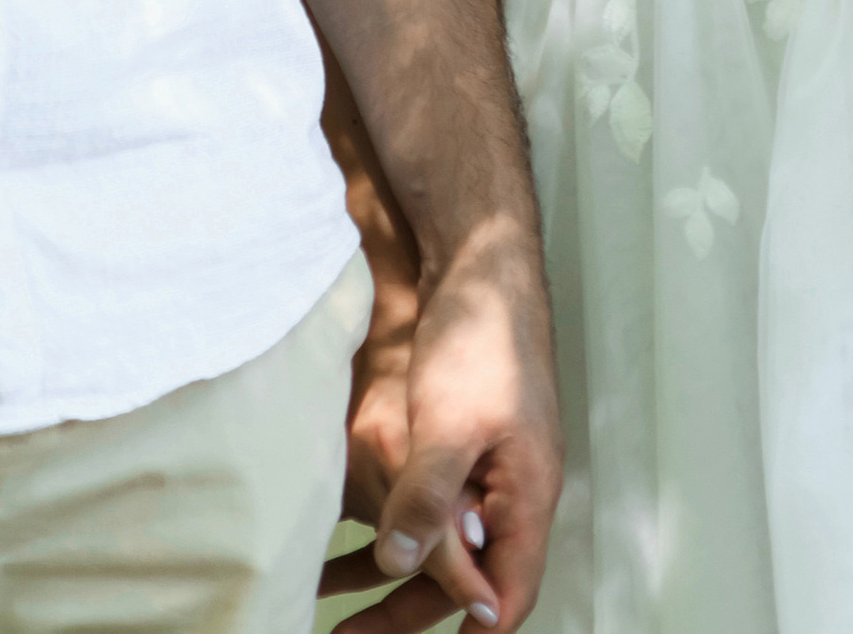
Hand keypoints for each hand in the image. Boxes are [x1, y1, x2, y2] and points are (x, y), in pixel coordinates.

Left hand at [356, 212, 560, 633]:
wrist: (479, 256)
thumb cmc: (481, 335)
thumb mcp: (449, 421)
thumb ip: (427, 497)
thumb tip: (397, 563)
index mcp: (526, 494)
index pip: (509, 595)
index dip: (473, 632)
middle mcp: (510, 489)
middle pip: (466, 579)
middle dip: (406, 613)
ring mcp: (486, 463)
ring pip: (440, 541)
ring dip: (388, 569)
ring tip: (326, 591)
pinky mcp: (458, 439)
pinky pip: (427, 502)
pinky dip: (388, 521)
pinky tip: (345, 528)